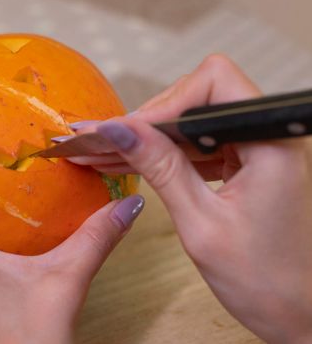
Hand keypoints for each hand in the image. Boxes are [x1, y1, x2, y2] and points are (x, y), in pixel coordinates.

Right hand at [67, 55, 311, 342]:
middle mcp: (268, 136)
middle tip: (103, 141)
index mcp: (271, 144)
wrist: (293, 311)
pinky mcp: (247, 162)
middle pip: (198, 99)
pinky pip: (199, 145)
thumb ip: (161, 169)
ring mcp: (257, 148)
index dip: (164, 104)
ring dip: (151, 140)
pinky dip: (167, 154)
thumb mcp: (200, 224)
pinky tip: (133, 163)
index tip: (124, 131)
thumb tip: (120, 130)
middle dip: (149, 122)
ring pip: (193, 122)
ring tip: (105, 153)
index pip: (212, 85)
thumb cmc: (262, 280)